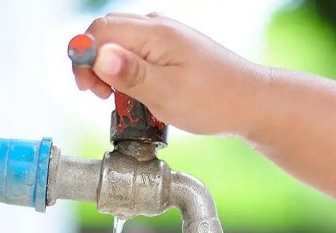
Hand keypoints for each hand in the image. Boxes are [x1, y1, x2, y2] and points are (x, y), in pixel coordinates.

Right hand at [72, 13, 264, 135]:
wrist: (250, 102)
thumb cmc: (214, 100)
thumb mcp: (167, 93)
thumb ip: (130, 74)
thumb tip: (98, 56)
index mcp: (155, 33)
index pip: (99, 31)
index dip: (85, 59)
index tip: (90, 89)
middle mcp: (158, 26)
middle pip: (105, 33)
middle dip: (93, 63)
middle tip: (101, 95)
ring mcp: (165, 36)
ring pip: (119, 43)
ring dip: (109, 69)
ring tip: (119, 97)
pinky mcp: (170, 49)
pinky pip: (135, 52)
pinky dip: (126, 71)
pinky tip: (135, 92)